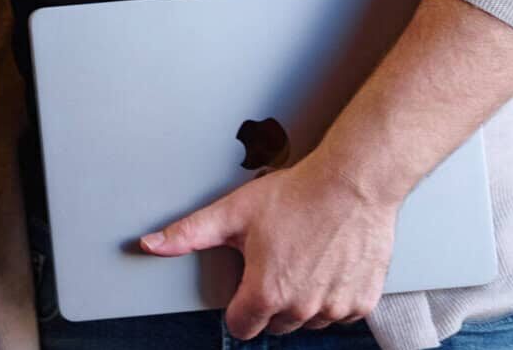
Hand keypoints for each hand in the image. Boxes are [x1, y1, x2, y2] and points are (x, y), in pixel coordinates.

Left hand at [140, 159, 397, 337]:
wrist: (352, 184)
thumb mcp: (232, 212)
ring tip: (301, 259)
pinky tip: (326, 266)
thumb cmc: (295, 196)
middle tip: (275, 261)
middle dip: (270, 300)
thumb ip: (188, 234)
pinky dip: (332, 296)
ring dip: (302, 300)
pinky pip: (340, 314)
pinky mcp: (362, 302)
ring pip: (308, 321)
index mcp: (266, 293)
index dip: (239, 307)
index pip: (241, 327)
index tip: (245, 286)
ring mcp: (335, 308)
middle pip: (275, 324)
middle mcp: (302, 308)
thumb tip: (150, 244)